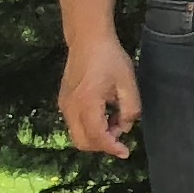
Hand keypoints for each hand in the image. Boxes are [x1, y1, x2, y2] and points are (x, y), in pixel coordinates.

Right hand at [59, 36, 141, 158]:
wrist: (87, 40)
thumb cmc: (110, 59)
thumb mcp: (128, 83)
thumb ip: (130, 109)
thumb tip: (125, 127)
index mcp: (87, 103)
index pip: (97, 137)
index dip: (112, 148)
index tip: (126, 152)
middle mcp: (70, 108)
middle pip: (83, 142)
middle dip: (103, 145)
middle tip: (121, 133)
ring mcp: (64, 105)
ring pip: (78, 135)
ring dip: (97, 136)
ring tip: (115, 119)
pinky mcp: (63, 102)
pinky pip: (75, 124)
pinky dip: (90, 127)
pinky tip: (105, 114)